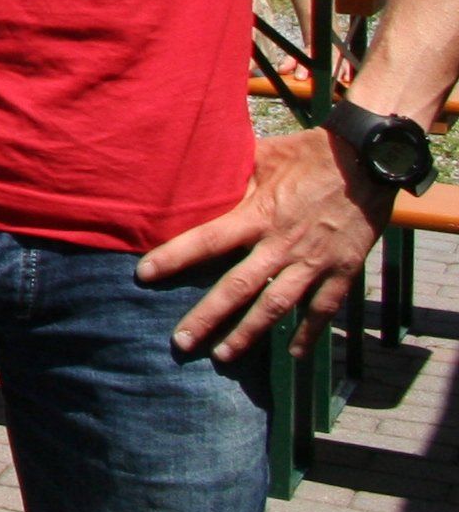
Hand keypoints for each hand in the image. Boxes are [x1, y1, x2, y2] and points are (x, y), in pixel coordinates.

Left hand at [142, 126, 388, 360]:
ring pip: (277, 306)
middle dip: (207, 317)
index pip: (207, 240)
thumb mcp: (264, 157)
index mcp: (259, 214)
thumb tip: (196, 178)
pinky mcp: (343, 271)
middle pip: (238, 287)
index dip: (174, 258)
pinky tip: (294, 355)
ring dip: (249, 334)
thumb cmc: (310, 154)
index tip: (143, 275)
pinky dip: (310, 334)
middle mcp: (282, 244)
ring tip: (223, 357)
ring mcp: (314, 262)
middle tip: (180, 342)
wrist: (369, 163)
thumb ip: (232, 175)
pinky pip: (324, 310)